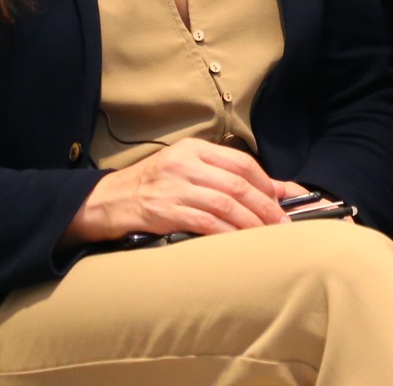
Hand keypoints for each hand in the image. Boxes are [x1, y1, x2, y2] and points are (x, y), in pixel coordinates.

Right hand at [62, 137, 287, 244]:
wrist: (105, 202)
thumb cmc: (151, 187)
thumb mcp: (184, 170)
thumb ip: (221, 176)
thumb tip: (269, 190)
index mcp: (194, 149)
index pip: (242, 162)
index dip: (268, 182)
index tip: (287, 199)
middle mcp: (186, 164)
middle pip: (238, 184)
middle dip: (266, 205)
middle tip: (283, 223)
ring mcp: (175, 186)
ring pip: (226, 204)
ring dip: (252, 222)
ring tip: (267, 235)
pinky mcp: (164, 210)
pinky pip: (205, 222)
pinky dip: (227, 233)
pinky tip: (240, 242)